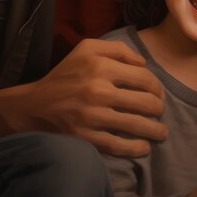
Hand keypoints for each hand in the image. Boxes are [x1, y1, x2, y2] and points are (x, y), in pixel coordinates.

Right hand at [17, 38, 166, 155]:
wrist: (35, 105)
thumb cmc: (66, 73)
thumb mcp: (88, 48)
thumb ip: (118, 49)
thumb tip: (143, 63)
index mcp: (101, 66)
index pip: (143, 78)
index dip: (157, 87)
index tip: (159, 93)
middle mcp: (98, 90)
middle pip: (144, 102)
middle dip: (159, 108)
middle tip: (160, 111)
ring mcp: (92, 116)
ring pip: (135, 125)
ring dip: (154, 130)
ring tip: (161, 131)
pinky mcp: (86, 137)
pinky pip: (118, 145)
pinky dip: (136, 148)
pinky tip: (144, 148)